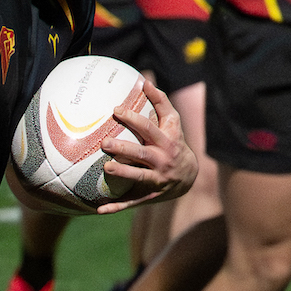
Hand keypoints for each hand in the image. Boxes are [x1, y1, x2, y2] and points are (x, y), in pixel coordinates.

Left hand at [94, 84, 196, 208]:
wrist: (189, 176)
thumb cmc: (175, 142)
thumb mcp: (173, 123)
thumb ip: (160, 102)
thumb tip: (144, 80)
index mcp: (167, 140)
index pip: (150, 127)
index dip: (134, 118)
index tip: (116, 110)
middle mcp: (163, 160)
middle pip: (143, 153)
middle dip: (125, 148)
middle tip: (105, 142)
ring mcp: (158, 179)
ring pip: (140, 176)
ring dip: (124, 173)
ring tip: (107, 168)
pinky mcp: (151, 195)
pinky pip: (133, 201)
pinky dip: (117, 207)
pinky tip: (100, 210)